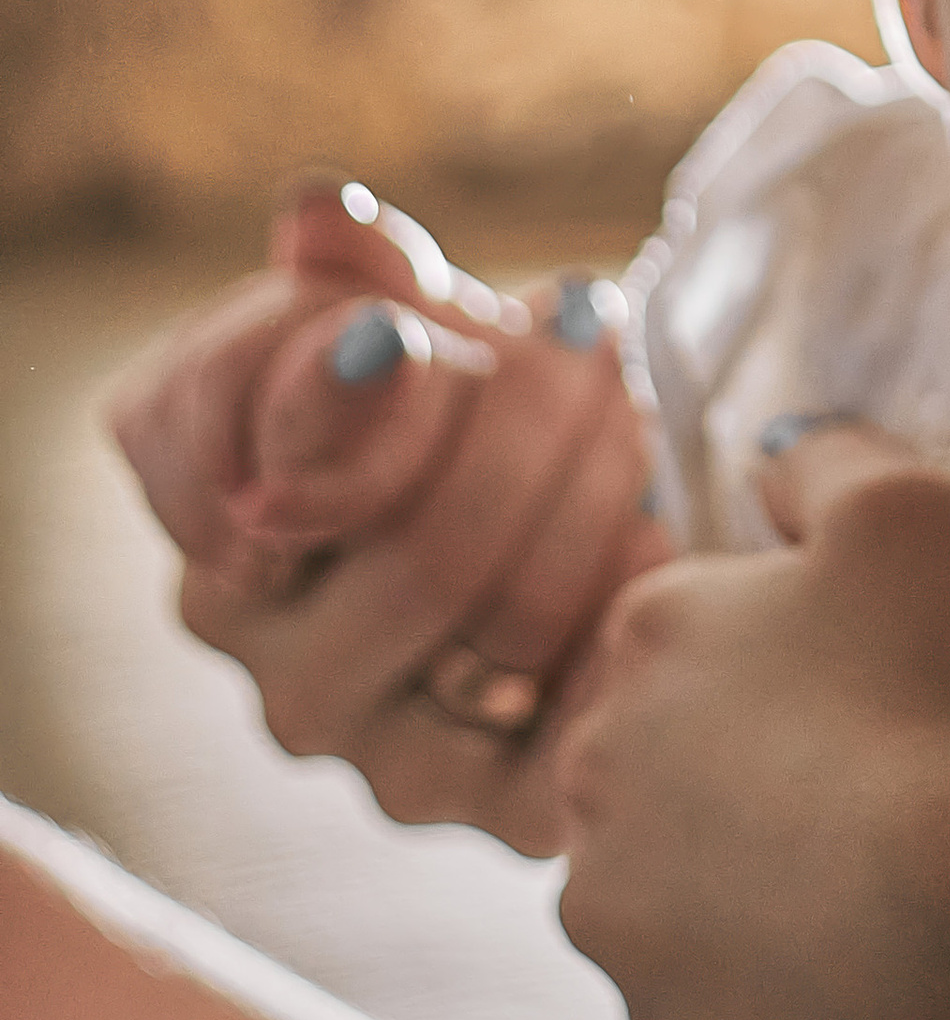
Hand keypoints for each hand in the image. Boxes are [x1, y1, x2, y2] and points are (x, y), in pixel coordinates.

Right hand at [112, 183, 665, 851]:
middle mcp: (285, 680)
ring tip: (630, 402)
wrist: (548, 520)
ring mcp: (388, 755)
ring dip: (588, 488)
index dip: (359, 380)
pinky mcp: (499, 806)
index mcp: (226, 554)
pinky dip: (618, 615)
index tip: (438, 316)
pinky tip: (653, 534)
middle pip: (420, 547)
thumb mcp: (394, 318)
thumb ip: (354, 270)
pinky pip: (569, 724)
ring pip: (502, 621)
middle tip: (588, 319)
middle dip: (521, 417)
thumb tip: (321, 213)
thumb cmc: (446, 403)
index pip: (275, 465)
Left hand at [556, 425, 949, 1019]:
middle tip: (876, 768)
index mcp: (648, 628)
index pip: (699, 617)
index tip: (877, 674)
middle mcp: (593, 764)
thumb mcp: (919, 510)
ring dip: (745, 865)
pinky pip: (711, 988)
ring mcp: (615, 911)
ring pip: (674, 870)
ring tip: (871, 869)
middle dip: (747, 753)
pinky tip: (858, 953)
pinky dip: (770, 973)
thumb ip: (828, 459)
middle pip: (670, 743)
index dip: (795, 642)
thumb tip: (772, 457)